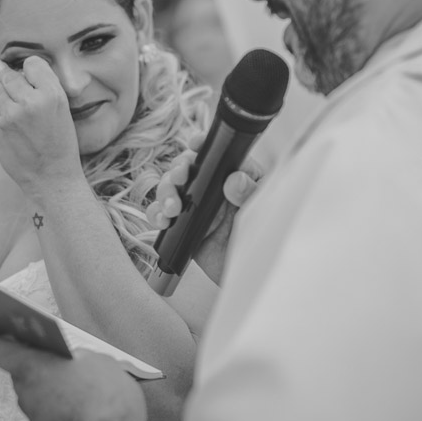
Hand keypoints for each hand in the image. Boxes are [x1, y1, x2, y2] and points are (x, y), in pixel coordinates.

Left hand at [0, 57, 83, 197]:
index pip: (32, 64)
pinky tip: (13, 123)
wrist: (50, 178)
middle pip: (9, 75)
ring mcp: (8, 117)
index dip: (31, 67)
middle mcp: (28, 103)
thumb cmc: (60, 145)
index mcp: (50, 95)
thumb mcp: (62, 110)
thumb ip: (44, 88)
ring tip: (7, 95)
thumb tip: (16, 70)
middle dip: (3, 70)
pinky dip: (1, 112)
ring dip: (1, 91)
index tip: (28, 70)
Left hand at [0, 330, 146, 420]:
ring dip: (56, 391)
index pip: (0, 350)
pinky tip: (88, 410)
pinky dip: (66, 411)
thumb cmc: (105, 402)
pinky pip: (54, 417)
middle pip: (26, 373)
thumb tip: (75, 362)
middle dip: (39, 366)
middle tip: (54, 356)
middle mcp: (27, 395)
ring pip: (42, 397)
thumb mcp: (98, 362)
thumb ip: (79, 357)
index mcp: (31, 368)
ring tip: (84, 386)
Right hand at [145, 131, 263, 283]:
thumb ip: (251, 194)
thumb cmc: (266, 240)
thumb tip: (234, 180)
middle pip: (185, 167)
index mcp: (234, 177)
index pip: (216, 153)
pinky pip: (160, 214)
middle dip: (177, 170)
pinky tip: (163, 221)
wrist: (253, 276)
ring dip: (164, 192)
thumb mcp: (264, 213)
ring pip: (168, 188)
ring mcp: (194, 207)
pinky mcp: (181, 226)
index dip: (202, 144)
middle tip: (180, 179)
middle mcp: (211, 188)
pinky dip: (155, 214)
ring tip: (172, 208)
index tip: (195, 144)